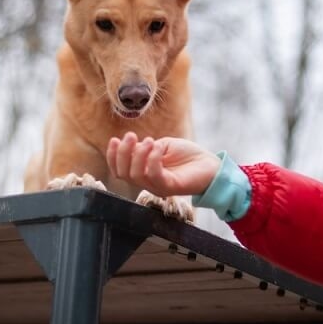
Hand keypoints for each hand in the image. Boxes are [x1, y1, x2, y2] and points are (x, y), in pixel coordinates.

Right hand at [106, 132, 220, 196]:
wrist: (209, 164)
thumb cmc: (187, 155)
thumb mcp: (161, 146)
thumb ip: (144, 148)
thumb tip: (130, 147)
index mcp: (143, 172)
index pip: (120, 170)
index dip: (113, 156)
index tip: (114, 139)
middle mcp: (147, 182)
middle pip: (123, 173)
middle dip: (122, 153)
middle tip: (130, 136)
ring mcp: (158, 186)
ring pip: (136, 175)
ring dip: (138, 154)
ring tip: (149, 140)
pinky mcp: (170, 187)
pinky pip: (154, 175)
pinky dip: (153, 158)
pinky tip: (159, 146)